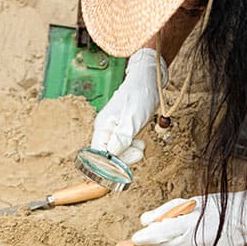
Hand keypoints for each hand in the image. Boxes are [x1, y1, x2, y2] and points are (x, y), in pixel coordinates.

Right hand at [91, 48, 167, 164]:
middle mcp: (105, 131)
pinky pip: (125, 146)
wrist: (149, 80)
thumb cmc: (140, 96)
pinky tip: (140, 140)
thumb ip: (121, 139)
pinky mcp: (122, 131)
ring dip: (131, 152)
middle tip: (140, 150)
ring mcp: (113, 131)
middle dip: (125, 158)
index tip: (127, 163)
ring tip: (141, 143)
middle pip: (108, 157)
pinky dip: (133, 147)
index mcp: (102, 128)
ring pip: (118, 153)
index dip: (110, 165)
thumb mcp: (133, 120)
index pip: (98, 156)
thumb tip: (111, 155)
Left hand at [131, 184, 246, 245]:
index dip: (146, 237)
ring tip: (163, 238)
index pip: (162, 232)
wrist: (245, 218)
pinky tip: (177, 245)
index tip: (136, 238)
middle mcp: (197, 241)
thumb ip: (165, 211)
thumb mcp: (189, 202)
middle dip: (154, 242)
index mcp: (192, 223)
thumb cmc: (217, 206)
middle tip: (150, 234)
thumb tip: (145, 221)